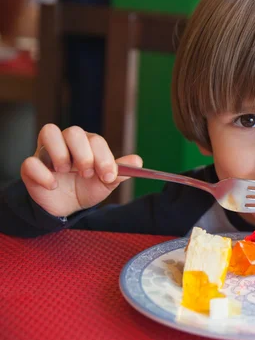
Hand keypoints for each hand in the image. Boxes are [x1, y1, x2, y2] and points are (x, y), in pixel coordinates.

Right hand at [20, 124, 141, 217]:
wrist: (66, 207)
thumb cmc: (86, 188)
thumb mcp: (105, 182)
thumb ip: (120, 172)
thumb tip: (138, 161)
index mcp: (87, 144)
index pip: (95, 140)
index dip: (103, 157)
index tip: (107, 176)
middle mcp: (66, 142)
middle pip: (74, 131)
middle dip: (84, 155)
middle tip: (86, 174)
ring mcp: (46, 152)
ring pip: (49, 131)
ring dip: (61, 154)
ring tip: (66, 173)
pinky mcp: (30, 167)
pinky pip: (30, 161)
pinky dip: (43, 174)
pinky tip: (53, 185)